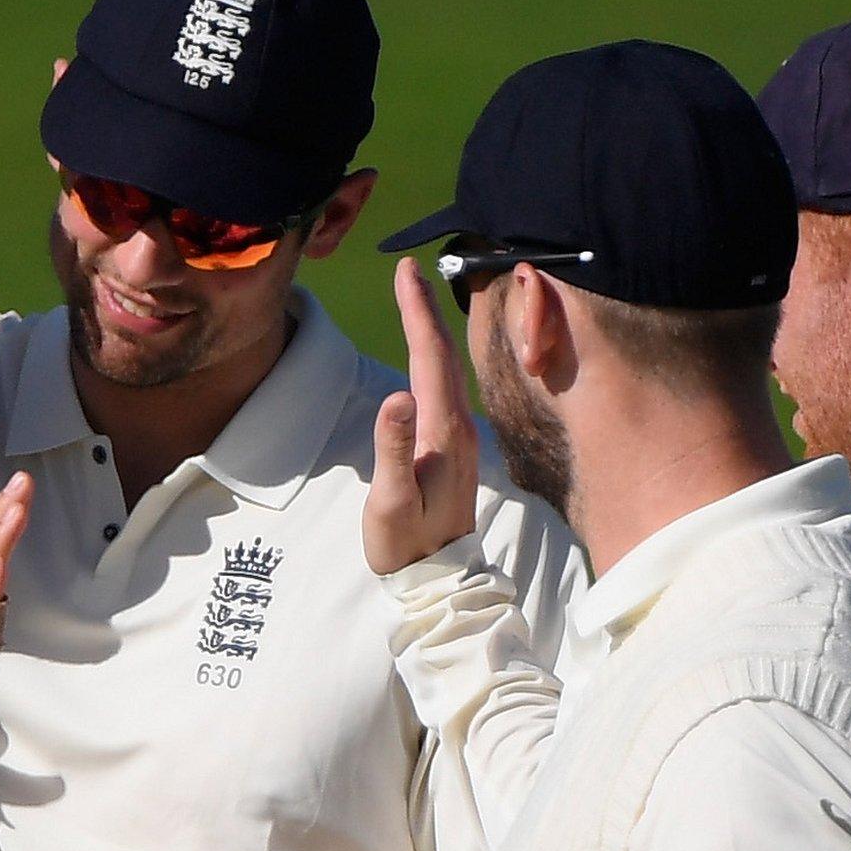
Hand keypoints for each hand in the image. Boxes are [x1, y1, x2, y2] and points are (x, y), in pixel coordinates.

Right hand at [364, 257, 479, 575]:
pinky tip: (425, 353)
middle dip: (425, 309)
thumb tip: (396, 396)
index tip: (406, 272)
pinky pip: (444, 387)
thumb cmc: (405, 543)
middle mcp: (459, 427)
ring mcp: (459, 438)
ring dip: (430, 329)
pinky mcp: (453, 448)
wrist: (437, 580)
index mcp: (443, 432)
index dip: (417, 313)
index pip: (429, 358)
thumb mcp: (391, 500)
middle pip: (441, 355)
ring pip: (446, 369)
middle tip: (408, 270)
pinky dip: (432, 357)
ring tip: (414, 298)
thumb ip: (394, 449)